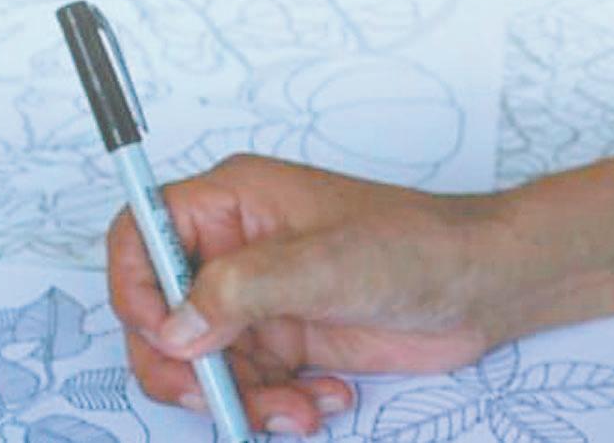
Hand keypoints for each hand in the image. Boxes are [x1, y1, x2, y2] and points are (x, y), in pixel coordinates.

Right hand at [107, 154, 503, 436]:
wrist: (479, 285)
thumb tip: (174, 330)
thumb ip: (243, 289)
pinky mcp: (283, 338)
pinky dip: (271, 405)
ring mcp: (256, 297)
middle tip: (216, 400)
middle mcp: (232, 248)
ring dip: (236, 398)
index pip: (142, 232)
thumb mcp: (325, 263)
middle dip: (181, 365)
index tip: (163, 337)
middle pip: (159, 310)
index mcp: (231, 202)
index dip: (134, 285)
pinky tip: (320, 401)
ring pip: (199, 360)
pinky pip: (245, 384)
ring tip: (293, 411)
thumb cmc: (411, 246)